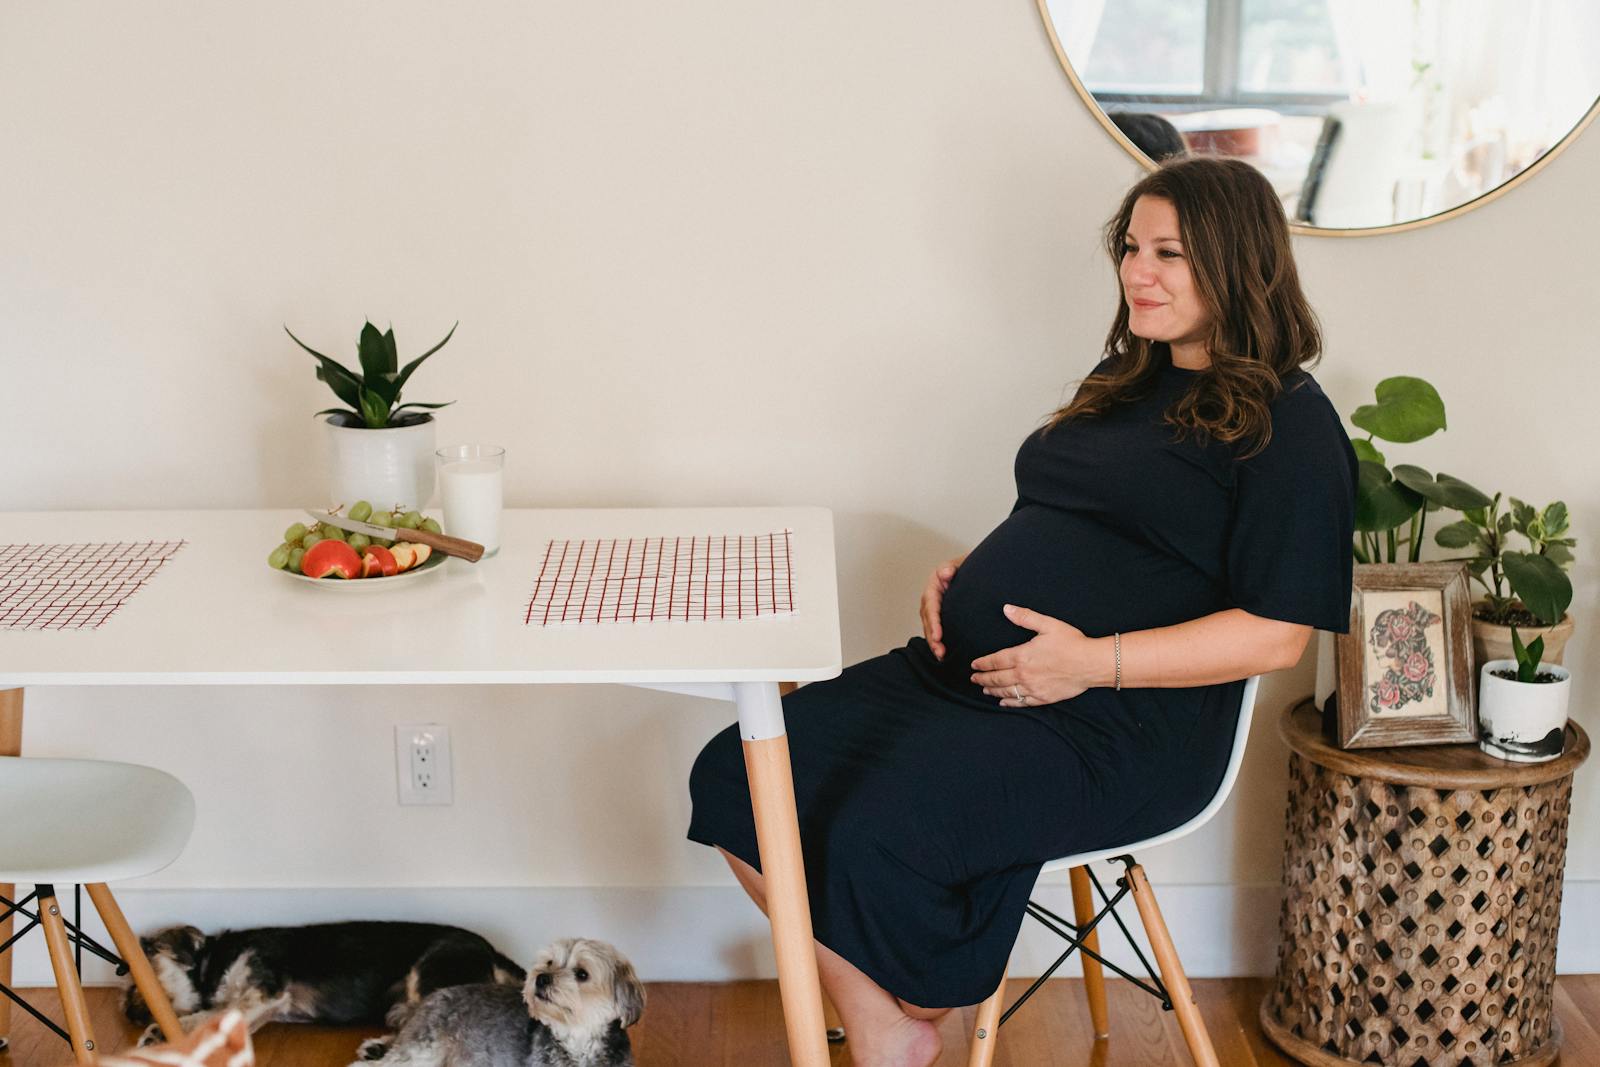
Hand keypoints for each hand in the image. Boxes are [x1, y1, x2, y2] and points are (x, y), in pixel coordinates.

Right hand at [919, 554, 965, 660]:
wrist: (977, 570)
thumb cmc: (970, 567)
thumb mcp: (960, 563)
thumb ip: (951, 567)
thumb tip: (946, 573)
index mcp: (934, 585)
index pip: (931, 606)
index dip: (934, 622)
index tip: (938, 636)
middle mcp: (931, 598)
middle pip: (928, 620)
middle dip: (932, 637)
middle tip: (939, 651)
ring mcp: (935, 607)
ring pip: (930, 627)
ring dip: (934, 643)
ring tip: (941, 656)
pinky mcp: (942, 615)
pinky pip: (936, 629)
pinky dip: (938, 642)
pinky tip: (944, 655)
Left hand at [971, 604, 1098, 705]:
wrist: (1091, 663)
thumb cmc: (1071, 642)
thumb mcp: (1048, 624)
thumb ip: (1025, 617)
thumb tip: (1006, 608)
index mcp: (1022, 655)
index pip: (995, 661)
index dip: (982, 663)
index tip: (974, 665)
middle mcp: (1024, 674)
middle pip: (997, 678)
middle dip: (983, 679)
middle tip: (974, 679)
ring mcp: (1033, 688)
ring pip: (1006, 692)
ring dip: (993, 691)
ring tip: (984, 690)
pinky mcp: (1043, 698)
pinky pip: (1021, 702)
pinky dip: (1010, 702)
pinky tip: (1003, 702)